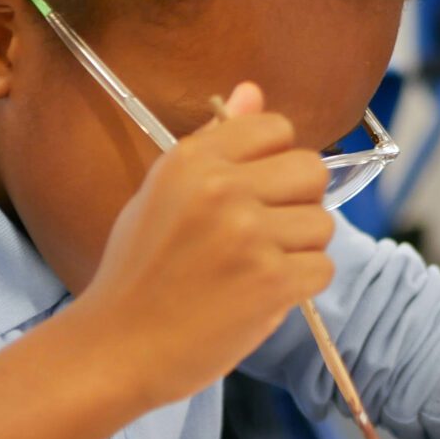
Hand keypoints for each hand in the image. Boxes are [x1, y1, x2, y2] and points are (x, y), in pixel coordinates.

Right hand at [78, 81, 334, 406]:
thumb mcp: (162, 193)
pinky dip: (300, 286)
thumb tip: (253, 92)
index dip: (273, 163)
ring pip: (322, 224)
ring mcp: (248, 235)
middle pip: (310, 172)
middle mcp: (221, 189)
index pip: (276, 128)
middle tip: (259, 236)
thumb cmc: (138, 271)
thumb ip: (213, 143)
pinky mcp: (270, 281)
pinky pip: (322, 269)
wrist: (117, 346)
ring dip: (298, 250)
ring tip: (252, 270)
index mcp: (192, 161)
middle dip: (295, 204)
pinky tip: (260, 295)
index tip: (252, 193)